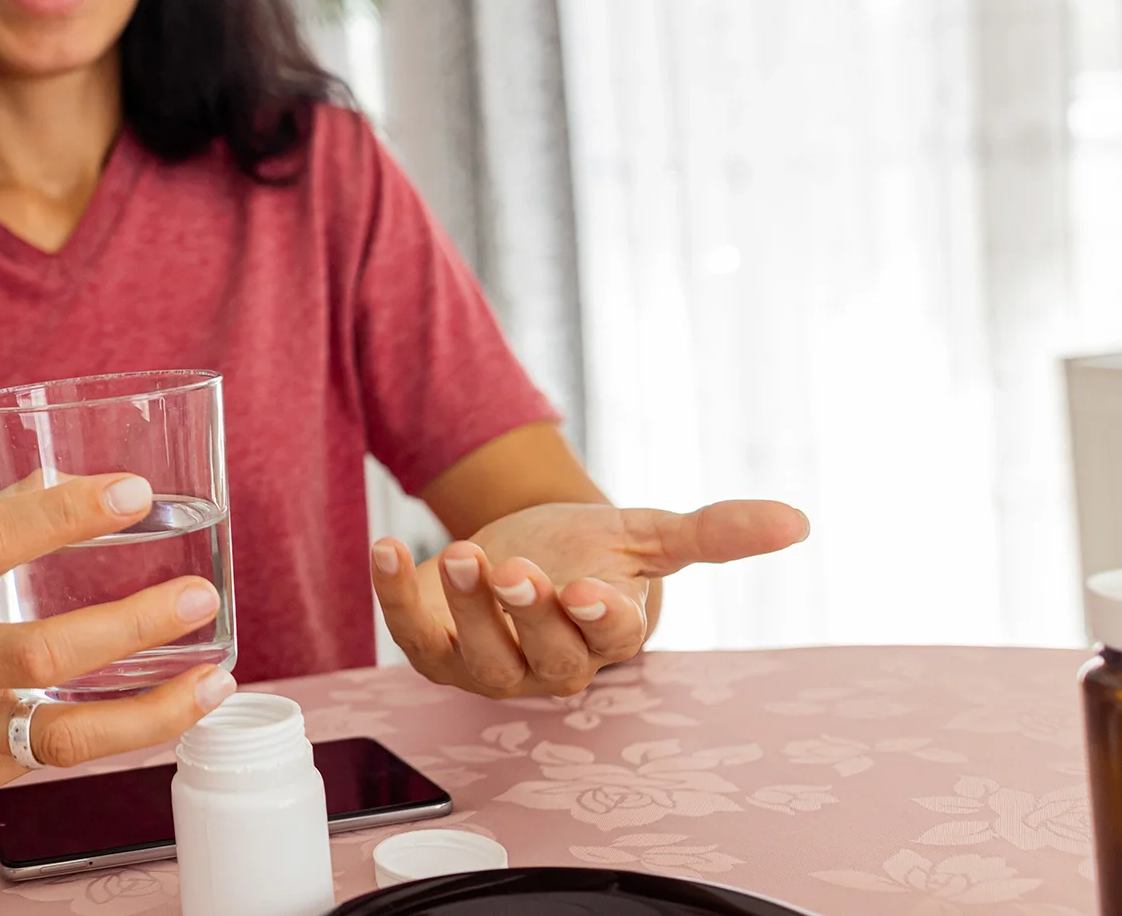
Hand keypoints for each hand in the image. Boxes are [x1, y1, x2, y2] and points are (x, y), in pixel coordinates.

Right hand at [0, 472, 234, 806]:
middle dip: (136, 624)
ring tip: (216, 682)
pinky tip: (160, 710)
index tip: (134, 493)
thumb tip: (82, 482)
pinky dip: (115, 733)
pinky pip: (52, 756)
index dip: (66, 513)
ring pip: (65, 734)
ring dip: (155, 710)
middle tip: (198, 596)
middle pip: (42, 650)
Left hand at [370, 499, 808, 698]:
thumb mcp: (646, 534)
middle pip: (543, 656)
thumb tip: (797, 520)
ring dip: (463, 606)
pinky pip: (411, 634)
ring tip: (460, 552)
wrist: (521, 547)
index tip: (588, 590)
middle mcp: (551, 662)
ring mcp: (491, 664)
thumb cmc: (589, 551)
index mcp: (609, 636)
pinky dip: (394, 593)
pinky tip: (386, 547)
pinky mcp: (436, 651)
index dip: (599, 619)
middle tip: (511, 568)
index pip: (611, 640)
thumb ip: (714, 532)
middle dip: (525, 614)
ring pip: (477, 655)